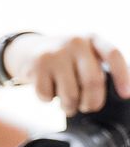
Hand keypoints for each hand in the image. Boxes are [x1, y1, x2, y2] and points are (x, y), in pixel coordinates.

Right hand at [4, 32, 129, 114]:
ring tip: (67, 105)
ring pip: (70, 94)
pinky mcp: (37, 66)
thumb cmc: (63, 58)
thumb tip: (118, 93)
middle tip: (88, 108)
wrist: (27, 50)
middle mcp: (75, 42)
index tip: (125, 95)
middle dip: (92, 102)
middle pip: (92, 81)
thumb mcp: (83, 53)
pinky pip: (48, 96)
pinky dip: (48, 100)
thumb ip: (97, 66)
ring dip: (69, 107)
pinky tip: (48, 91)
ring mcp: (55, 54)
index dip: (122, 76)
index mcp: (92, 38)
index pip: (113, 55)